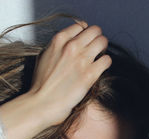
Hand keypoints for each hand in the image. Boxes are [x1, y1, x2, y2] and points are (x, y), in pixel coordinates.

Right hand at [0, 23, 110, 138]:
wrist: (41, 103)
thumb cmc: (41, 84)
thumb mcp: (45, 56)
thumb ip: (58, 47)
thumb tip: (70, 43)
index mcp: (58, 40)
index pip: (80, 26)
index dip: (84, 34)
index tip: (84, 42)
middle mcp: (71, 46)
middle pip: (95, 30)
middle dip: (96, 39)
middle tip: (94, 49)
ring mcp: (82, 59)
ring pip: (103, 42)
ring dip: (102, 49)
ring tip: (97, 58)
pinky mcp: (90, 74)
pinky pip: (106, 60)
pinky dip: (105, 63)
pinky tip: (98, 70)